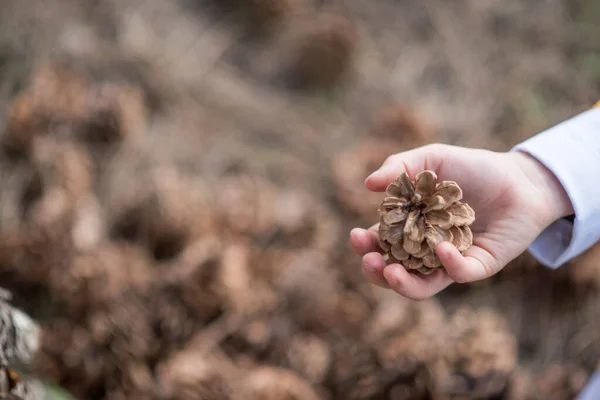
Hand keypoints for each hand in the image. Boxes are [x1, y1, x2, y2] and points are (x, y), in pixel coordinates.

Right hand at [349, 144, 572, 299]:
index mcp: (410, 227)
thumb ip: (400, 167)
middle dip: (376, 271)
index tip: (355, 235)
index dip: (365, 245)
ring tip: (391, 273)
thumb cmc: (472, 168)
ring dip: (403, 284)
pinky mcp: (478, 266)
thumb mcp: (432, 159)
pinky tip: (442, 248)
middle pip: (394, 271)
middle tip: (369, 260)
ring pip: (422, 285)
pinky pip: (459, 274)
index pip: (380, 243)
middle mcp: (426, 250)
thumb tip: (368, 184)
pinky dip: (448, 264)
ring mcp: (451, 261)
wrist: (520, 178)